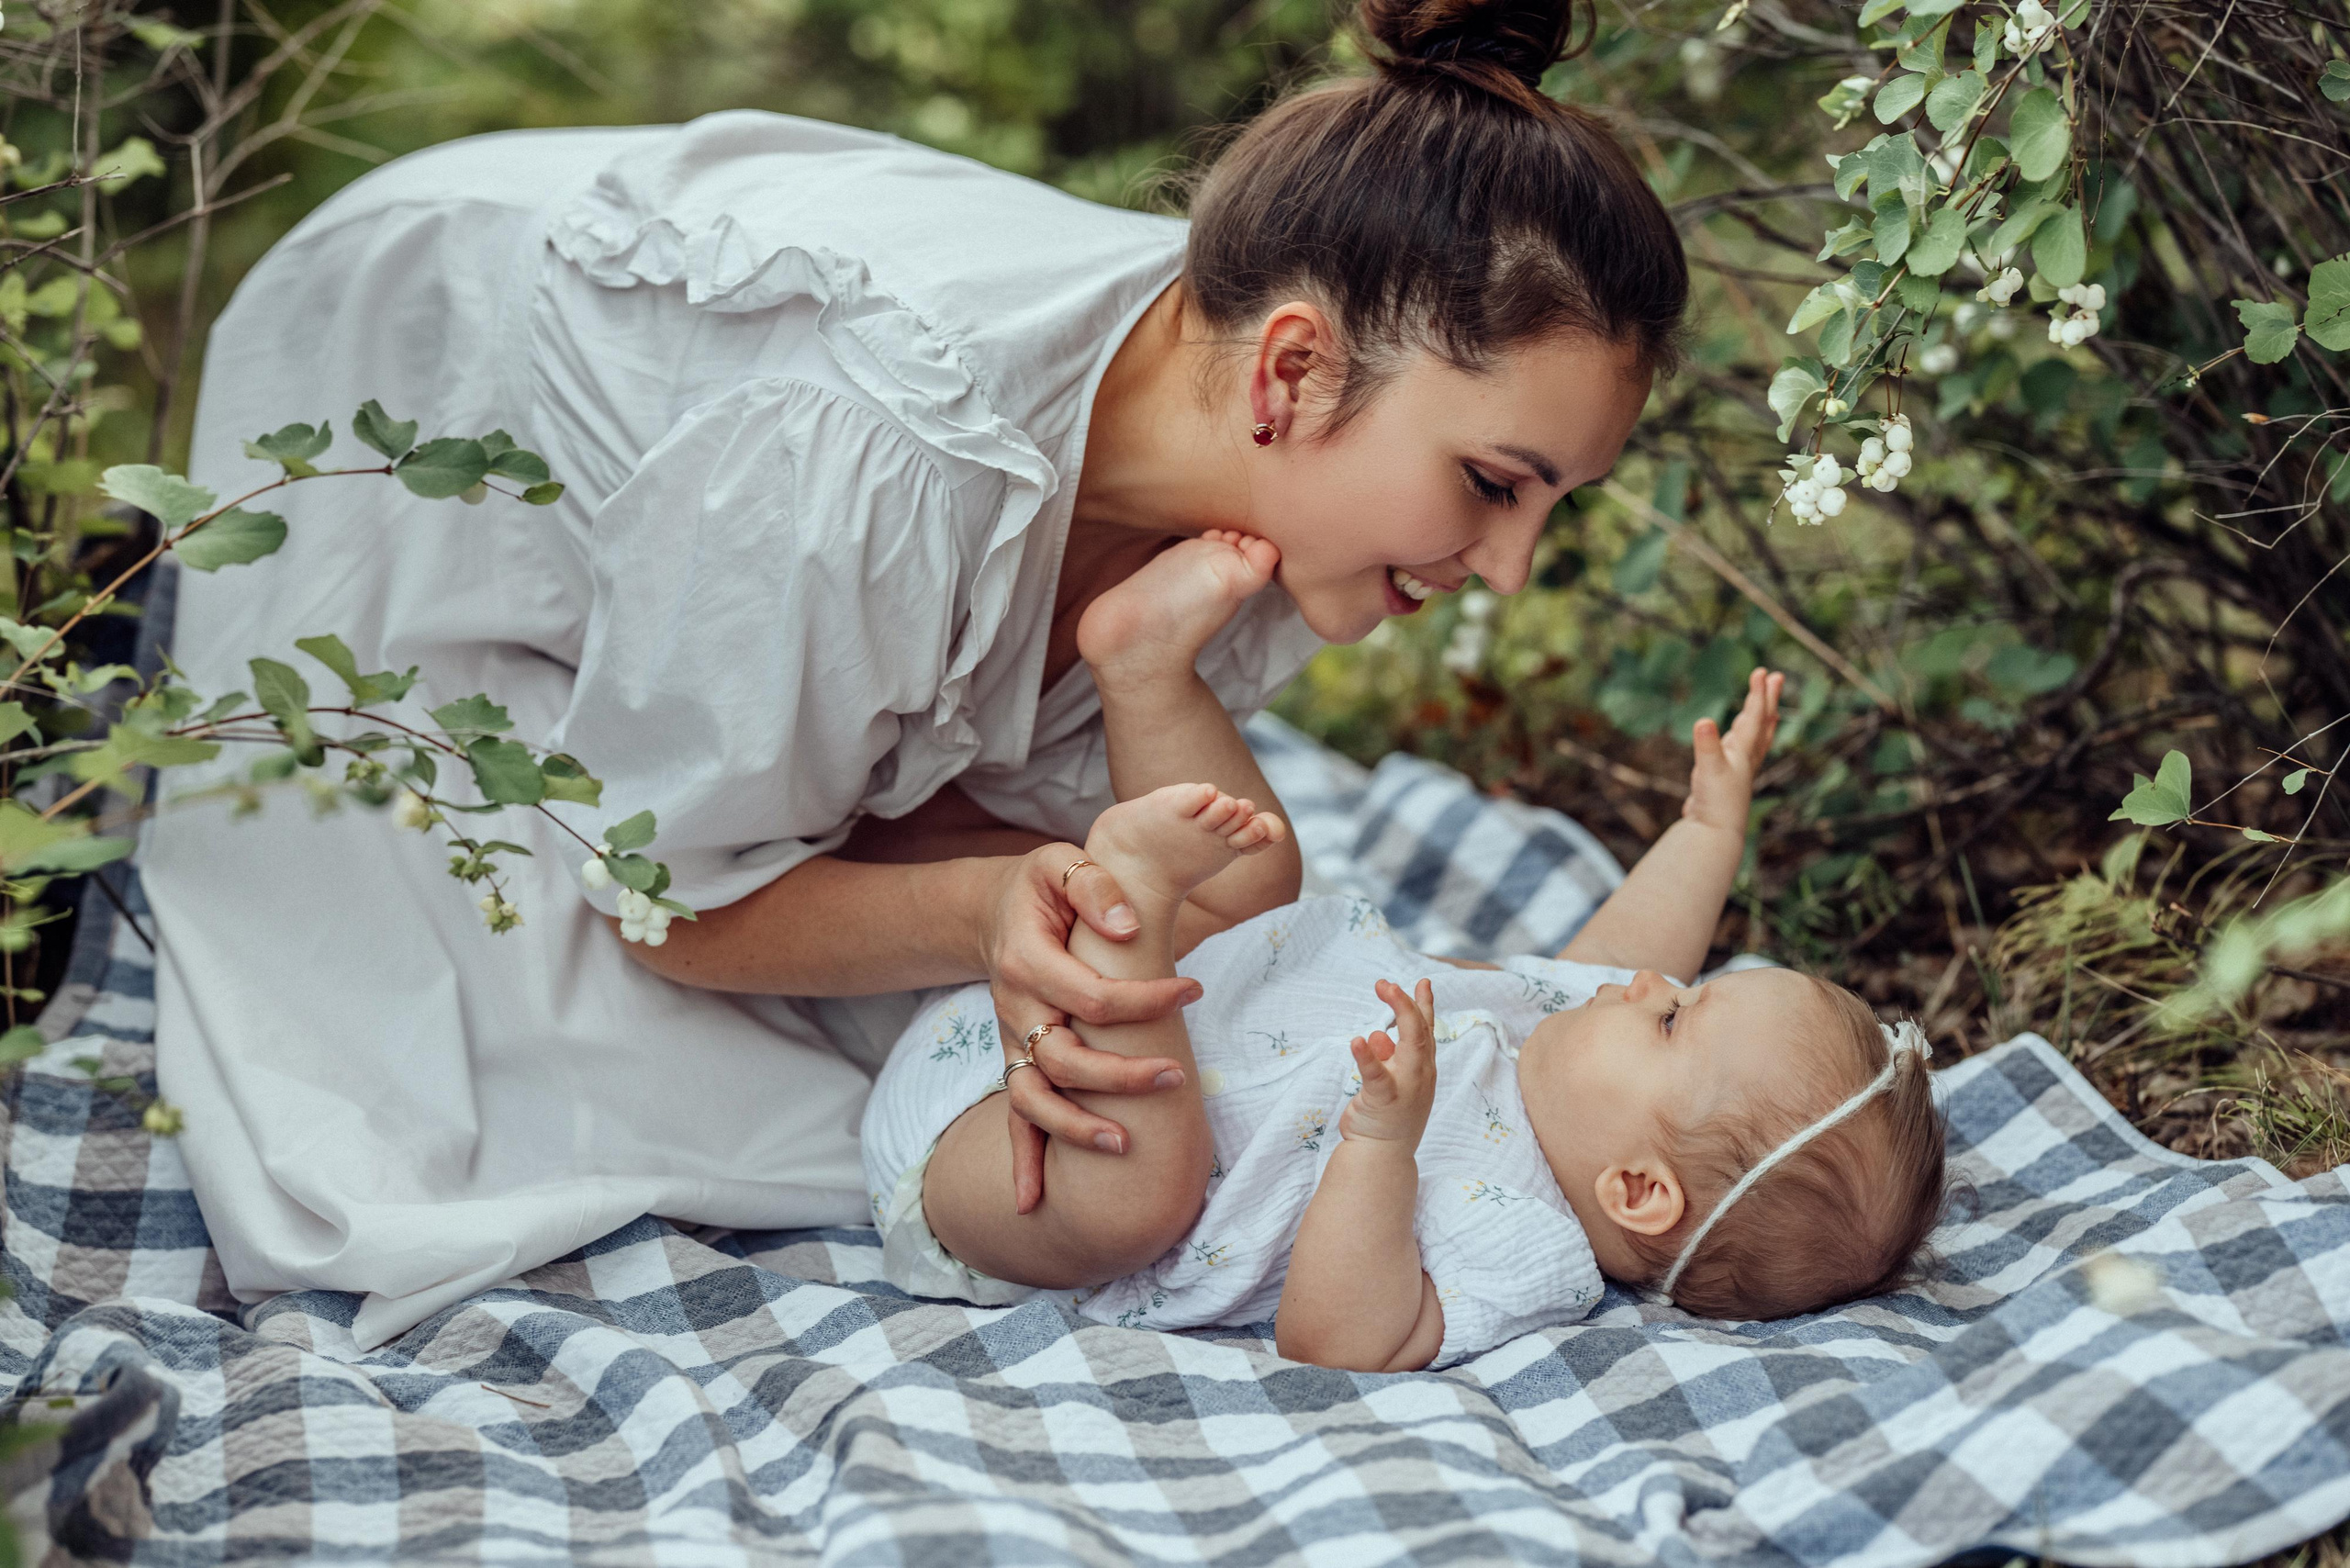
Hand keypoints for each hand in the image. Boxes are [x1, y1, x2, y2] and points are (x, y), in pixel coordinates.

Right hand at [982, 844, 1200, 1213]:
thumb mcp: (1062, 863)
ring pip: (1034, 1098)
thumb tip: (1130, 928)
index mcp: (1027, 959)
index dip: (1145, 998)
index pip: (1090, 995)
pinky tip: (1034, 1205)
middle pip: (1064, 1058)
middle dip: (1121, 1077)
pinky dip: (1021, 1161)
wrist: (997, 909)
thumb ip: (1095, 888)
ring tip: (1126, 1148)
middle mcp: (1014, 1007)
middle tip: (1178, 1078)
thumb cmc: (1043, 886)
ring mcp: (1012, 1040)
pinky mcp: (1017, 1060)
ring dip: (1075, 1129)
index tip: (1195, 989)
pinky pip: (1014, 1115)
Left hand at [1339, 978, 1437, 1150]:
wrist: (1381, 1155)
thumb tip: (1377, 1037)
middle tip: (1389, 983)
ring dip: (1400, 1012)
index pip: (1426, 1031)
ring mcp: (1406, 1086)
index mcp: (1422, 1068)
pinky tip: (1357, 1041)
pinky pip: (1377, 1074)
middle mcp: (1420, 1074)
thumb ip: (1387, 1058)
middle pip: (1420, 1031)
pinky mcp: (1385, 1099)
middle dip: (1409, 1001)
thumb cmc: (1387, 1117)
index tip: (1423, 981)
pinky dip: (1368, 1057)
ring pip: (1410, 1044)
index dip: (1424, 1004)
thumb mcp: (1389, 1081)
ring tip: (1385, 988)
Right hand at [1682, 668, 1781, 835]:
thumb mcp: (1708, 770)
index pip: (1754, 717)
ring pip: (1754, 739)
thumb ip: (1706, 745)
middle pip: (1761, 723)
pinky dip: (1741, 742)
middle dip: (1767, 700)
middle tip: (1776, 677)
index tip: (1763, 671)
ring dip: (1761, 720)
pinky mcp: (1725, 780)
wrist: (1714, 834)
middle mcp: (1745, 758)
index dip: (1758, 694)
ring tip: (1768, 709)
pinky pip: (1739, 754)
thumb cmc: (1714, 803)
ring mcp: (1737, 770)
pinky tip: (1733, 742)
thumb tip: (1703, 722)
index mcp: (1743, 752)